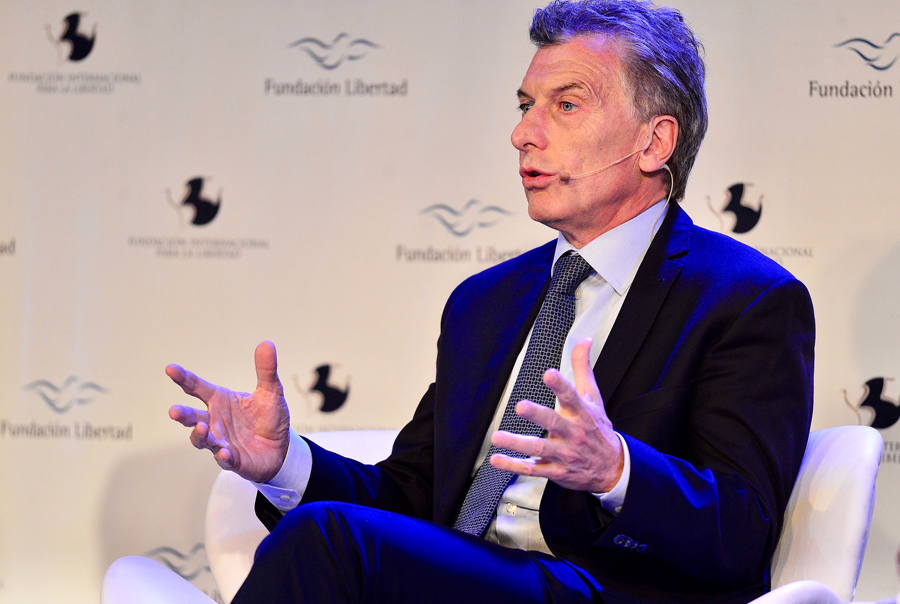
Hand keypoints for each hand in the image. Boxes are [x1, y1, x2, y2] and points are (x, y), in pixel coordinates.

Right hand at [167, 341, 289, 482]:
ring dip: (200, 435)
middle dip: (182, 415)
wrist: (281, 447)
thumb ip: (265, 370)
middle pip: (192, 417)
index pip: (197, 387)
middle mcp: (215, 421)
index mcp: (220, 401)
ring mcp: (221, 442)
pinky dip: (223, 457)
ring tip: (202, 428)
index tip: (170, 369)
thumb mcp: (270, 391)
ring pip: (203, 440)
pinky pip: (225, 459)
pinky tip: (224, 453)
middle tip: (173, 411)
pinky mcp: (233, 460)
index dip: (183, 378)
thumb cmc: (268, 418)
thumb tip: (266, 344)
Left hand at [490, 338, 623, 492]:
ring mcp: (564, 453)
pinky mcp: (555, 470)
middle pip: (554, 422)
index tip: (549, 373)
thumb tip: (584, 340)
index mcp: (581, 413)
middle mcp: (572, 433)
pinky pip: (532, 469)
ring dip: (518, 443)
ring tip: (498, 436)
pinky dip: (513, 465)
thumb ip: (583, 368)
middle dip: (537, 414)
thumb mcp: (594, 397)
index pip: (572, 396)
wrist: (612, 469)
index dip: (560, 384)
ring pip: (540, 448)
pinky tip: (497, 459)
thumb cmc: (598, 429)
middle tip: (521, 406)